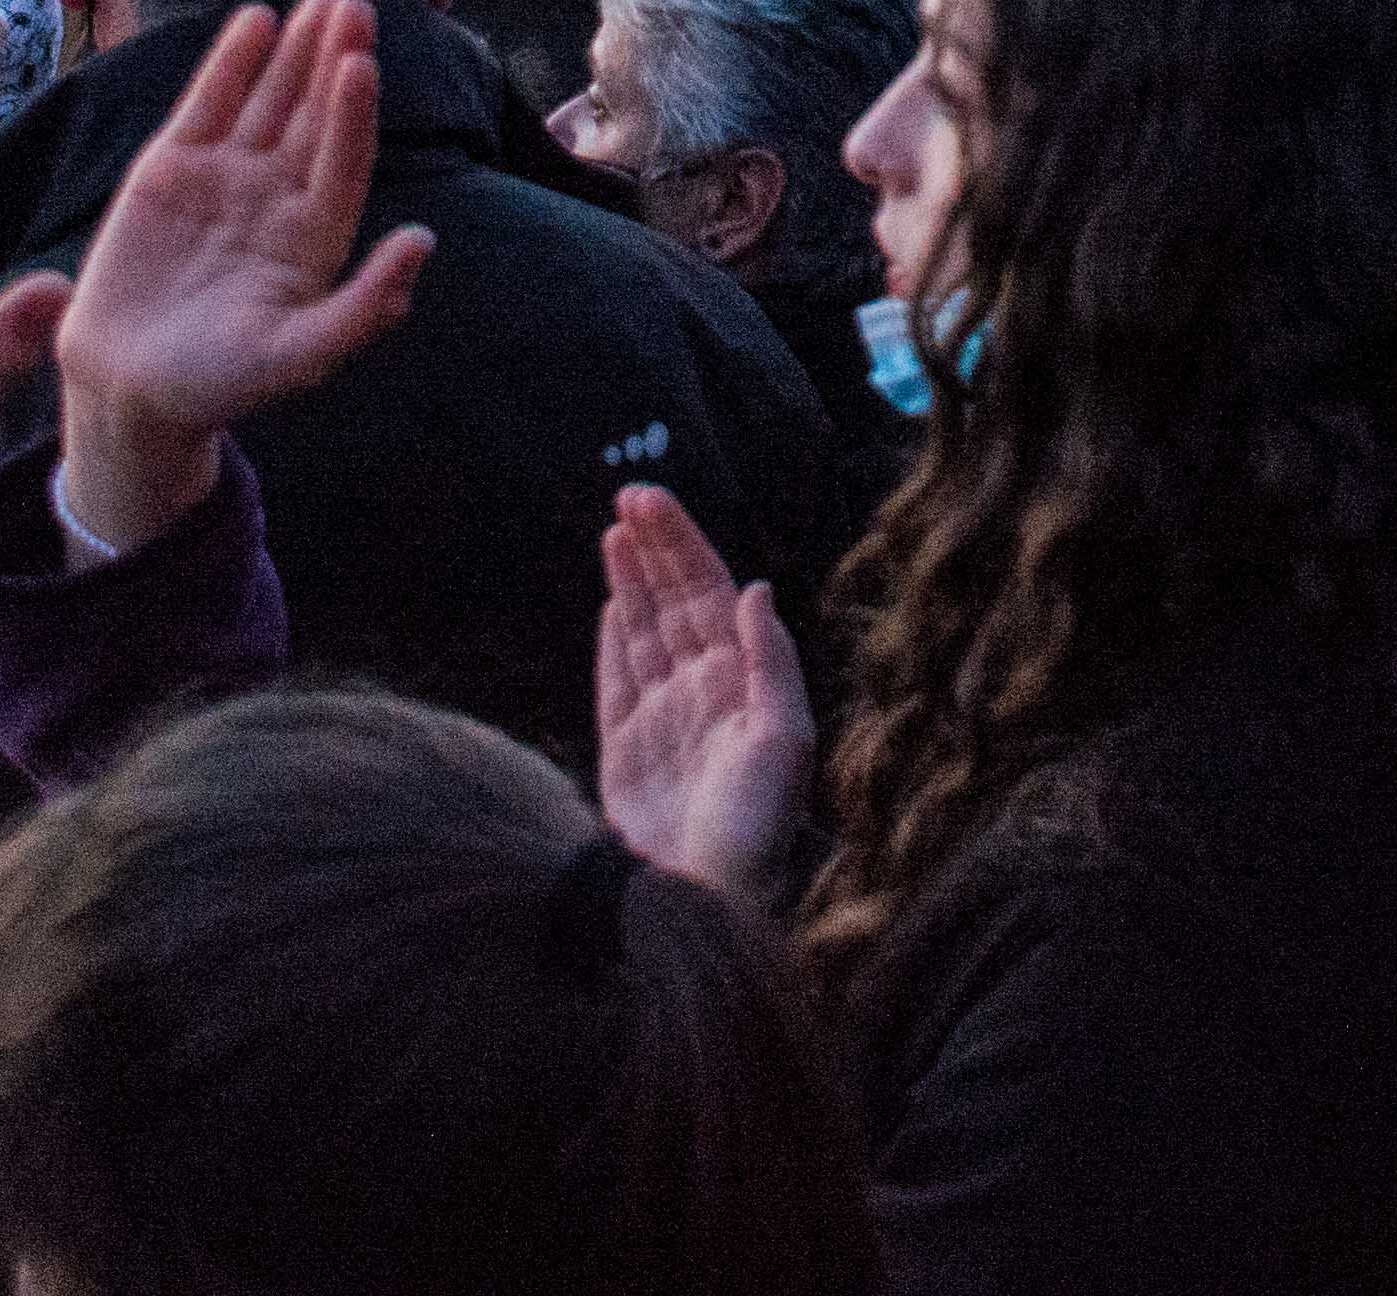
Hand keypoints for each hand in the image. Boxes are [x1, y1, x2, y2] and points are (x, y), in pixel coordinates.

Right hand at [52, 0, 433, 554]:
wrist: (129, 390)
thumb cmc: (221, 384)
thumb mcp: (300, 357)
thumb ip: (365, 305)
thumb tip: (425, 239)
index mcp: (317, 236)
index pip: (345, 160)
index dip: (353, 114)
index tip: (361, 63)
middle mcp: (280, 196)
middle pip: (315, 116)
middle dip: (335, 62)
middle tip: (356, 6)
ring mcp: (228, 176)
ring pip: (270, 99)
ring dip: (296, 50)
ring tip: (322, 0)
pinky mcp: (173, 166)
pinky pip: (209, 103)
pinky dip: (231, 63)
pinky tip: (256, 19)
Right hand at [594, 482, 811, 906]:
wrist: (704, 899)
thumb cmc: (754, 828)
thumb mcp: (784, 741)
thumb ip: (774, 661)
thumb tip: (758, 588)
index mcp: (740, 680)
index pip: (708, 592)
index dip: (681, 543)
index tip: (650, 501)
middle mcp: (703, 690)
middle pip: (675, 600)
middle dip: (655, 547)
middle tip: (628, 496)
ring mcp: (663, 718)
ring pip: (645, 631)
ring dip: (632, 581)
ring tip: (615, 532)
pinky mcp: (627, 750)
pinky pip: (618, 680)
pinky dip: (614, 640)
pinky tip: (611, 604)